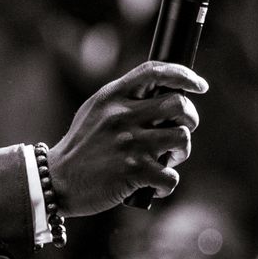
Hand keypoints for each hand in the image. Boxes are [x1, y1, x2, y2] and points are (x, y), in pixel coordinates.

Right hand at [48, 61, 205, 215]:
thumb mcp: (94, 112)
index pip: (154, 72)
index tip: (199, 86)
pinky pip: (171, 176)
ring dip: (181, 153)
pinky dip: (166, 184)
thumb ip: (124, 100)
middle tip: (179, 131)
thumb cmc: (81, 147)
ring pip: (182, 139)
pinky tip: (153, 186)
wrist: (57, 180)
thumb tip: (164, 95)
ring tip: (166, 160)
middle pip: (179, 105)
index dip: (184, 75)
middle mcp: (122, 116)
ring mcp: (129, 144)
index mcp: (112, 97)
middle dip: (190, 119)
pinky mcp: (134, 172)